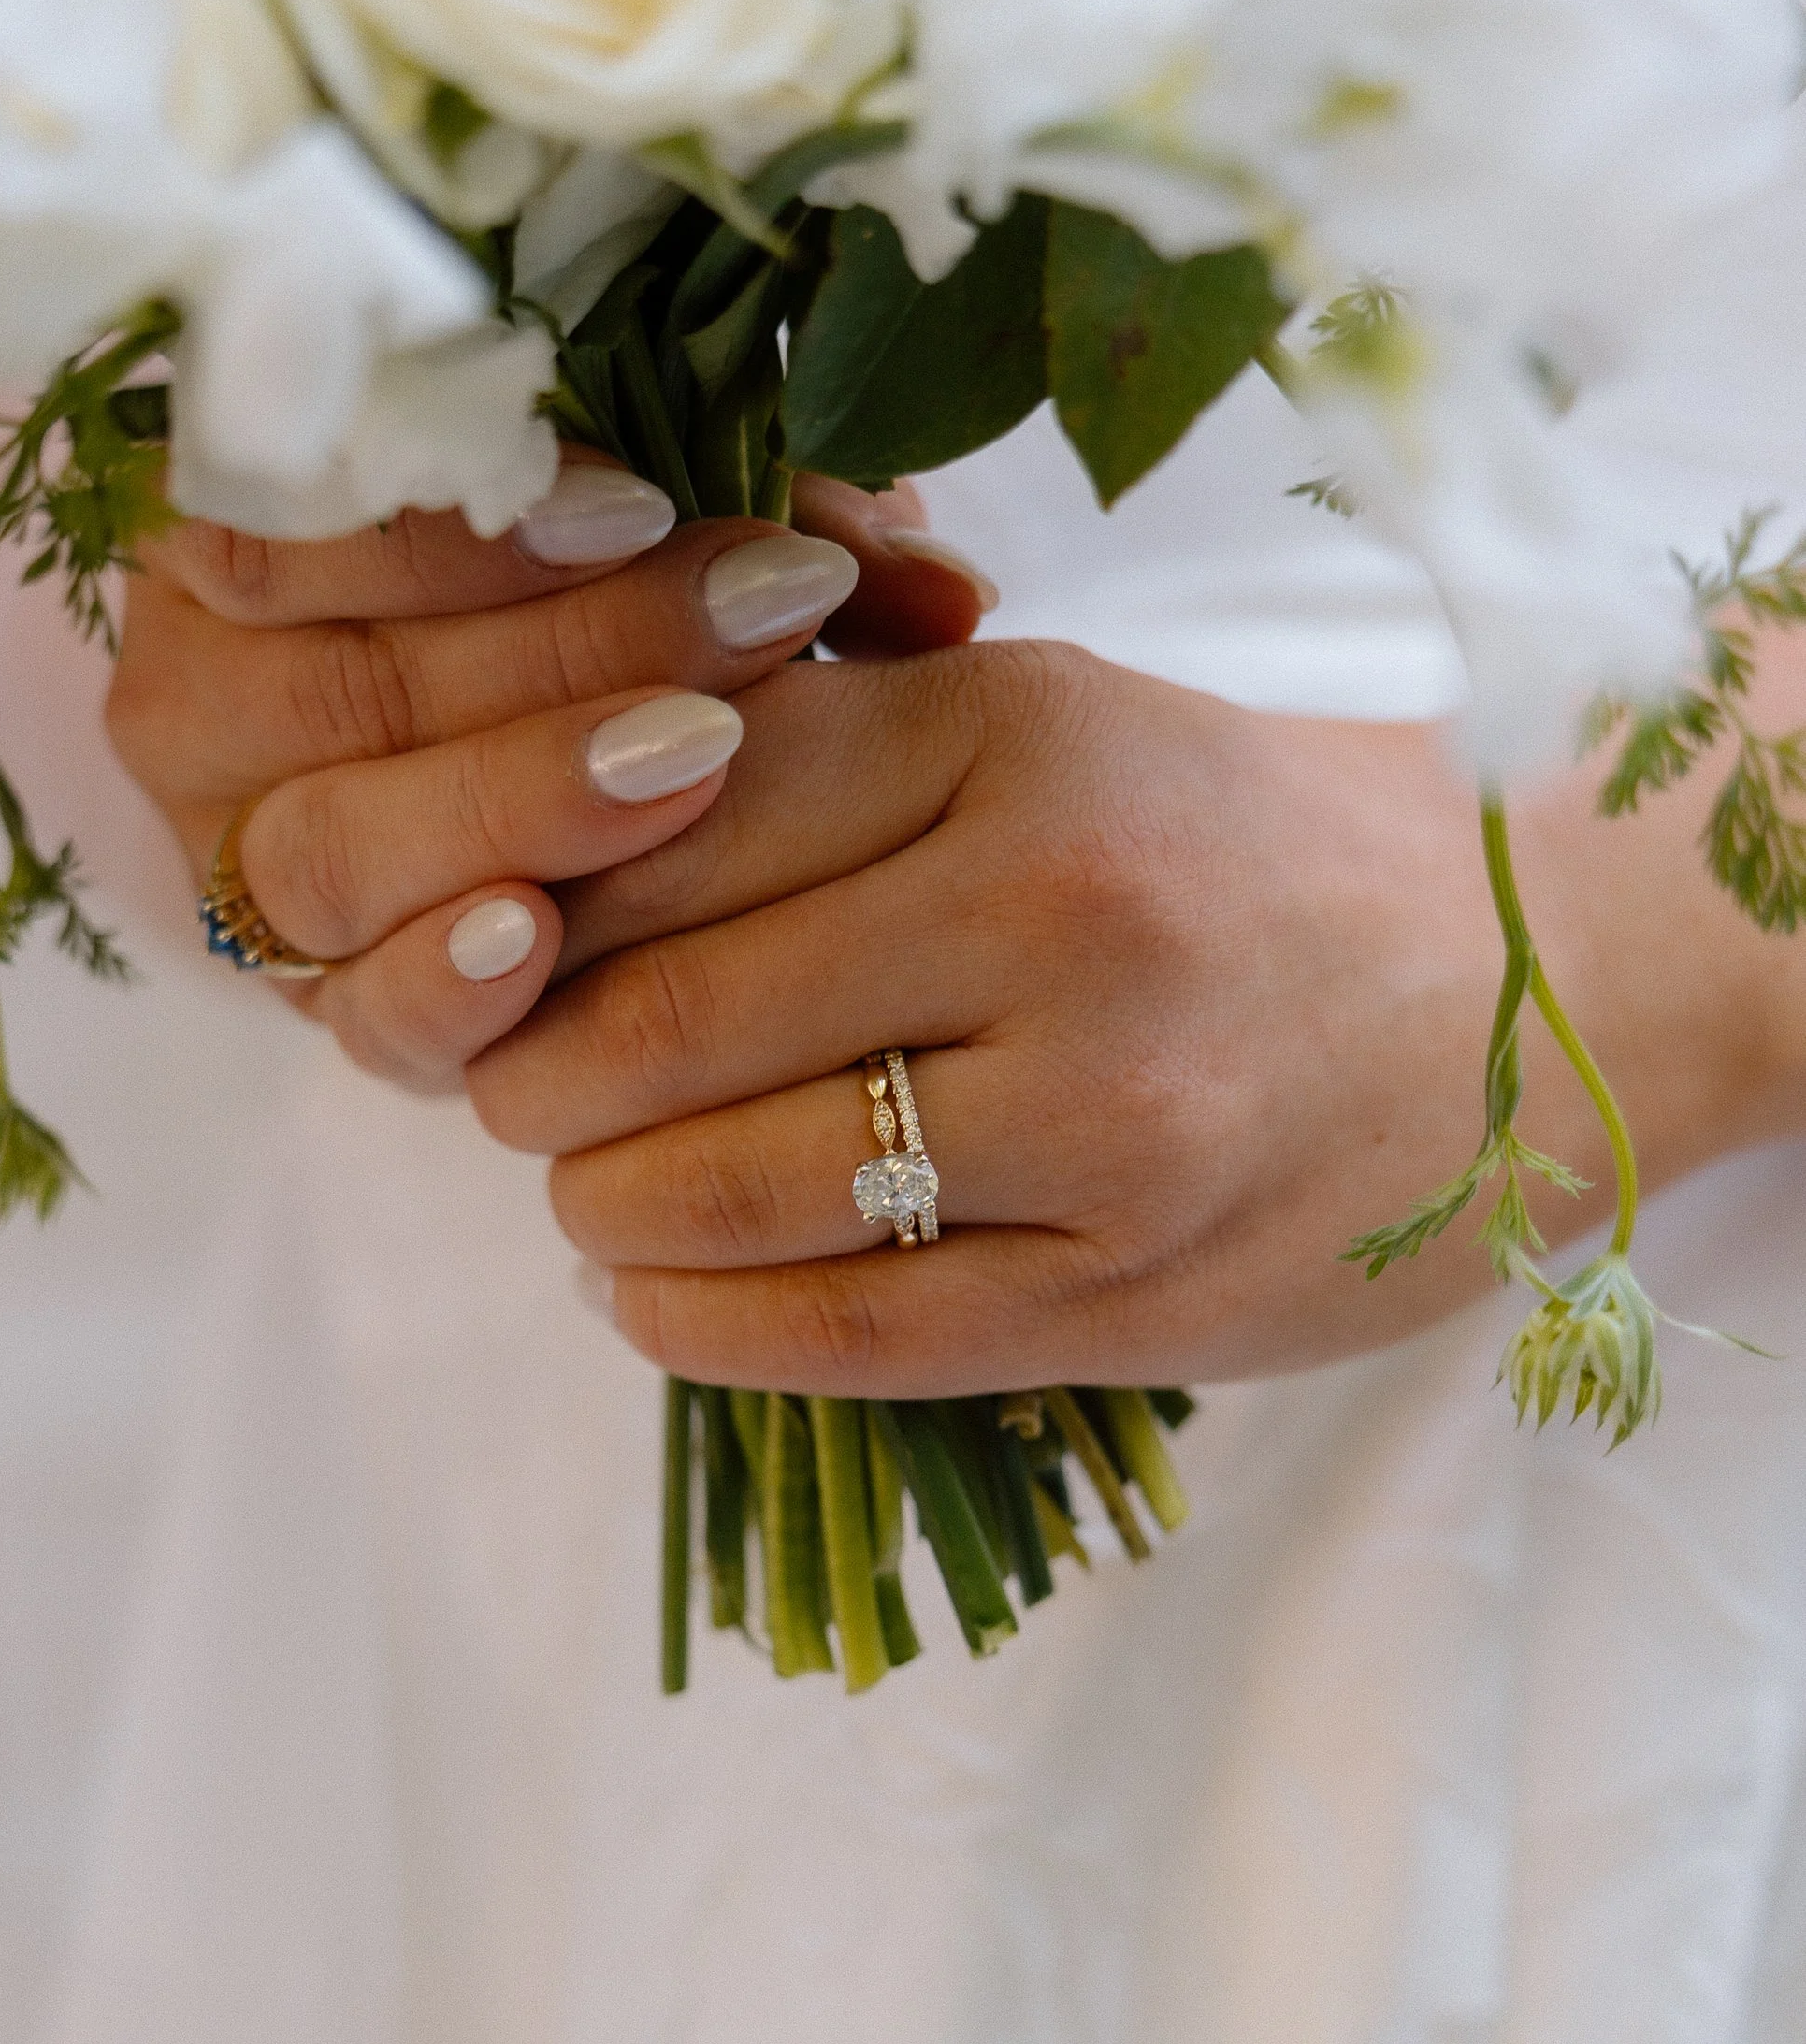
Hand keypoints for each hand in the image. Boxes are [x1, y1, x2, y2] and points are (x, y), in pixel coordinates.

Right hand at [108, 459, 990, 1089]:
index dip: (459, 516)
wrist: (539, 738)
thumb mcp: (677, 510)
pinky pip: (354, 1006)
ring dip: (520, 803)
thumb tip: (943, 590)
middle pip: (345, 688)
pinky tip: (538, 940)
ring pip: (335, 848)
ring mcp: (239, 867)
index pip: (294, 512)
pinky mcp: (318, 1002)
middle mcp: (192, 702)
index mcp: (225, 532)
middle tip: (757, 617)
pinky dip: (444, 981)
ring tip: (691, 765)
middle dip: (562, 653)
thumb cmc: (608, 582)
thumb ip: (778, 514)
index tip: (646, 504)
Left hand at [471, 638, 1805, 1395]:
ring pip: (732, 1184)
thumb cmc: (1261, 841)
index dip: (545, 891)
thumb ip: (845, 724)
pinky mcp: (1131, 1290)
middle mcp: (1058, 913)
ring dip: (599, 1200)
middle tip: (509, 1083)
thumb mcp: (1070, 708)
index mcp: (1023, 729)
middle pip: (668, 1009)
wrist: (1538, 1001)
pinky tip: (641, 1293)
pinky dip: (694, 1322)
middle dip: (535, 1068)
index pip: (674, 814)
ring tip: (581, 1187)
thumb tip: (580, 781)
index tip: (505, 934)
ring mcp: (1104, 1119)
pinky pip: (840, 1334)